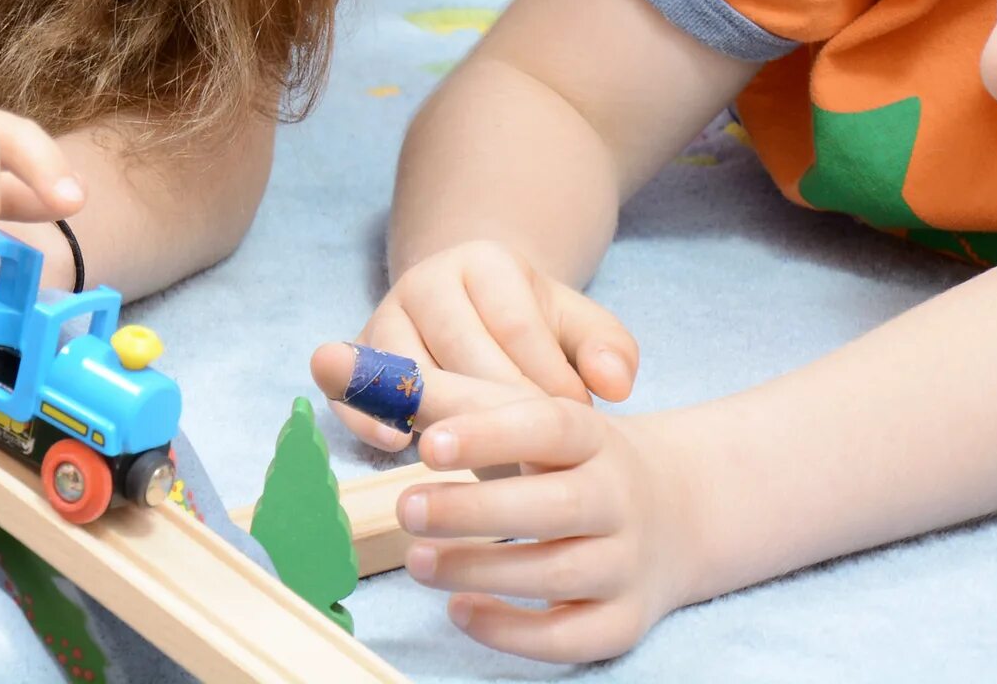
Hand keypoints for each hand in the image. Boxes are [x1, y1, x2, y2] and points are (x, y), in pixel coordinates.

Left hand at [311, 342, 696, 664]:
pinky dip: (516, 632)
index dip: (488, 435)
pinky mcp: (623, 619)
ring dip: (483, 570)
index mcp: (587, 433)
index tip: (428, 444)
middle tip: (407, 508)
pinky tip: (461, 611)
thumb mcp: (507, 410)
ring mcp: (625, 561)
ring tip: (418, 561)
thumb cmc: (558, 453)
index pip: (546, 426)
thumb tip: (325, 360)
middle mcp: (616, 495)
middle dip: (476, 511)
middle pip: (554, 505)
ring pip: (559, 572)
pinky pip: (574, 636)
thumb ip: (422, 388)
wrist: (671, 509)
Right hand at [343, 240, 636, 447]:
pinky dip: (368, 417)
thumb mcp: (580, 328)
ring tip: (475, 459)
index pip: (515, 326)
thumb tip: (615, 386)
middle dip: (499, 406)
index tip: (576, 422)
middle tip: (533, 457)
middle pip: (460, 347)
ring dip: (440, 417)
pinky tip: (397, 448)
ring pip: (407, 369)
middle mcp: (426, 281)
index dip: (547, 379)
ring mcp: (385, 317)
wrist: (471, 316)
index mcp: (485, 263)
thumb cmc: (535, 331)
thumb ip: (609, 350)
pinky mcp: (360, 357)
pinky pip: (352, 387)